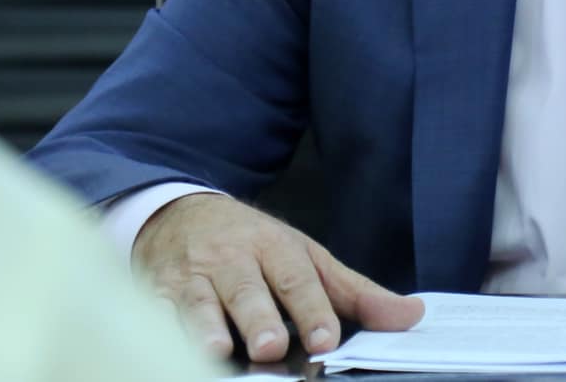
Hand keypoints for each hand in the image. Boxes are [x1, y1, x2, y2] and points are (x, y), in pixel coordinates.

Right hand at [132, 192, 422, 362]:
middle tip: (272, 346)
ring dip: (206, 327)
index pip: (297, 279)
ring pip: (198, 302)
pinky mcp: (155, 292)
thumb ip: (355, 294)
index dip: (312, 309)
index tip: (326, 338)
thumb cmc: (254, 248)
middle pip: (247, 290)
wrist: (181, 214)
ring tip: (218, 351)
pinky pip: (153, 310)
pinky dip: (159, 326)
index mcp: (275, 248)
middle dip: (259, 318)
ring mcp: (191, 276)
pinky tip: (166, 343)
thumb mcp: (307, 259)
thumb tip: (412, 317)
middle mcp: (232, 260)